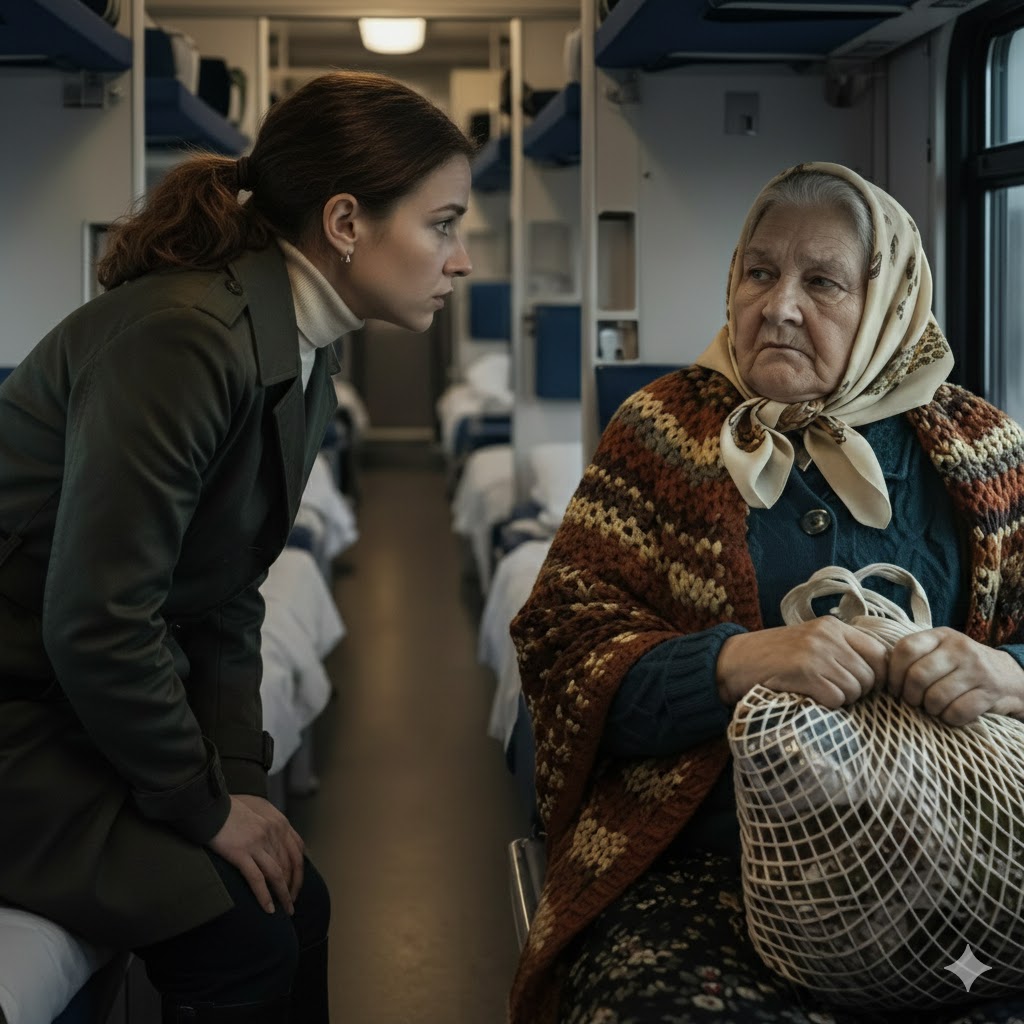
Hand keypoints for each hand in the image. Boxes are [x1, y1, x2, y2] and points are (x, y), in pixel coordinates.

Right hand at [207, 794, 304, 914]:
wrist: (209, 807)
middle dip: (292, 887)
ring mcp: (257, 843)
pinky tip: (268, 908)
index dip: (299, 871)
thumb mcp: (255, 815)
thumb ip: (266, 829)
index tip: (296, 886)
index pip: (297, 851)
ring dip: (283, 895)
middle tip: (291, 904)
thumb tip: (271, 848)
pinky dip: (264, 896)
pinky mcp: (240, 852)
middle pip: (289, 865)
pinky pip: (257, 879)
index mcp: (276, 824)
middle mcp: (271, 833)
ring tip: (285, 910)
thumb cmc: (228, 812)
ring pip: (276, 874)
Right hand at [716, 616, 888, 707]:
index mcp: (833, 626)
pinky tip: (810, 697)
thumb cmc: (774, 658)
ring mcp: (816, 652)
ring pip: (856, 689)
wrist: (734, 662)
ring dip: (842, 699)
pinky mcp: (804, 671)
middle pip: (871, 675)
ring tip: (819, 693)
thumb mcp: (811, 643)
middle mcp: (828, 635)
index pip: (881, 652)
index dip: (880, 675)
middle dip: (859, 691)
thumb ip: (842, 649)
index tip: (867, 688)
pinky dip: (827, 704)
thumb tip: (881, 674)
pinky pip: (837, 698)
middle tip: (835, 692)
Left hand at [888, 627, 1023, 725]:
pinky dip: (949, 718)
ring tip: (933, 707)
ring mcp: (977, 669)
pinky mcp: (990, 692)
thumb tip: (881, 675)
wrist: (1009, 676)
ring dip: (930, 709)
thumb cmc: (961, 666)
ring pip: (936, 696)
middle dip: (909, 696)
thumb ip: (914, 656)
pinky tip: (950, 714)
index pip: (905, 649)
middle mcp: (959, 648)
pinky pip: (958, 712)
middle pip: (917, 676)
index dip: (893, 673)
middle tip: (913, 702)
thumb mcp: (939, 651)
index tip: (894, 688)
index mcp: (940, 635)